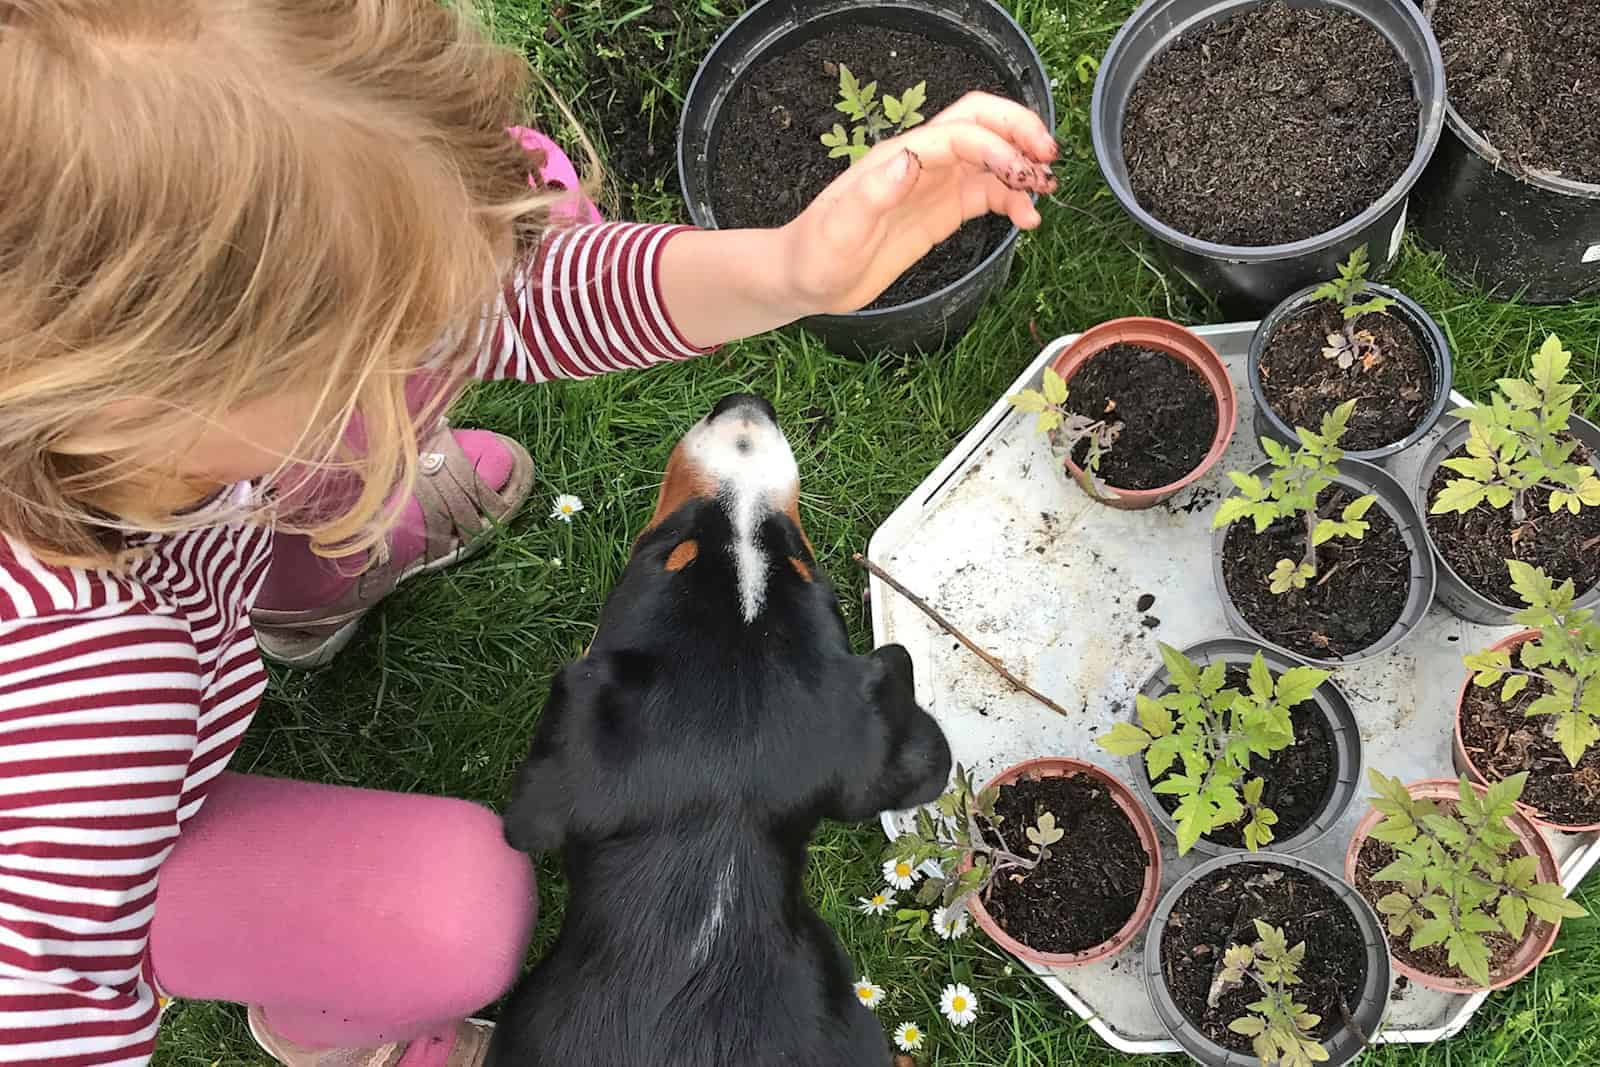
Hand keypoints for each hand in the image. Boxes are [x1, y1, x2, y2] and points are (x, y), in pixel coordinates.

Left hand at [778, 92, 1057, 315]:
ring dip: (1023, 169)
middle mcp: (921, 164)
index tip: (1023, 173)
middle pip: (981, 124)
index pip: (959, 133)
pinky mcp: (941, 212)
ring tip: (1045, 196)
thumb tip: (910, 160)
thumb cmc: (816, 255)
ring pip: (991, 159)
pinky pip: (986, 194)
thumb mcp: (839, 229)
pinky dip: (1012, 201)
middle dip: (1019, 133)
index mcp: (900, 159)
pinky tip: (1026, 220)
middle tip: (1048, 161)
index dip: (996, 146)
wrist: (806, 280)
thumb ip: (873, 194)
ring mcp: (934, 186)